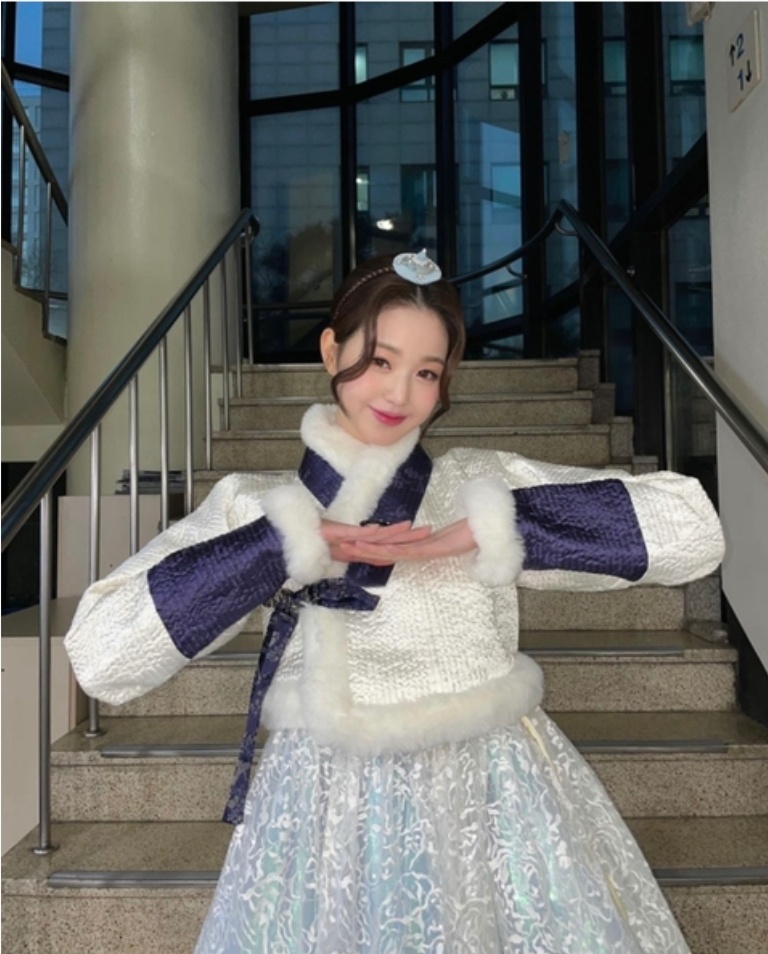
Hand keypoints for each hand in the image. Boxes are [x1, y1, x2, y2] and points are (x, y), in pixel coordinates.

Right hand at [333, 518, 476, 564]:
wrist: (486, 534)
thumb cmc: (468, 531)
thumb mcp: (445, 532)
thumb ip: (431, 534)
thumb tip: (423, 530)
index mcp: (419, 548)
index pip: (390, 550)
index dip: (372, 548)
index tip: (354, 544)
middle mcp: (420, 554)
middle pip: (387, 555)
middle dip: (365, 552)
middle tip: (345, 548)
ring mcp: (425, 553)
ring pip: (393, 555)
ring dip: (372, 552)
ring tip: (353, 548)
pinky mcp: (433, 551)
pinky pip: (409, 552)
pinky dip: (393, 550)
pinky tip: (380, 548)